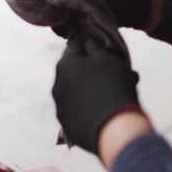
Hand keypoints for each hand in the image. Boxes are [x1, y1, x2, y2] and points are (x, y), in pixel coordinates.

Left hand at [52, 33, 140, 153]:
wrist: (112, 128)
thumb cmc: (112, 86)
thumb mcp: (108, 59)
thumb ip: (95, 48)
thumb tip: (87, 43)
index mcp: (64, 65)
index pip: (74, 47)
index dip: (88, 45)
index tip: (101, 46)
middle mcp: (56, 85)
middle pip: (75, 72)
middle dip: (93, 70)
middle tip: (114, 73)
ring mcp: (60, 107)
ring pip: (77, 92)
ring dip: (92, 89)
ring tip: (115, 93)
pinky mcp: (67, 125)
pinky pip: (79, 110)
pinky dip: (90, 107)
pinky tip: (106, 110)